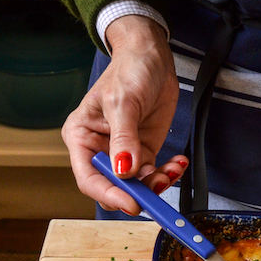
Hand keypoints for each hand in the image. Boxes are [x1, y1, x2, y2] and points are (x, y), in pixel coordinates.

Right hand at [61, 15, 188, 213]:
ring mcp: (123, 153)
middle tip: (158, 188)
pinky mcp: (144, 152)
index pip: (89, 178)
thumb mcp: (123, 103)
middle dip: (136, 192)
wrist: (152, 57)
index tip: (132, 202)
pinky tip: (178, 163)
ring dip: (156, 184)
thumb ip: (124, 139)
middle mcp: (99, 150)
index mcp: (82, 137)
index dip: (109, 194)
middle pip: (113, 187)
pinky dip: (168, 173)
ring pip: (136, 185)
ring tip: (172, 170)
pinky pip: (154, 174)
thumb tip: (123, 171)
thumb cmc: (129, 71)